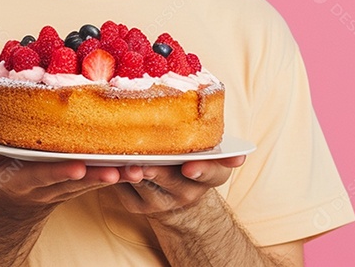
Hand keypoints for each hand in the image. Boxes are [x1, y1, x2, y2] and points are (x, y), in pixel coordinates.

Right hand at [0, 145, 143, 214]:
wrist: (24, 196)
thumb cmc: (7, 169)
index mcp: (30, 177)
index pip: (45, 175)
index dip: (60, 172)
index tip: (77, 167)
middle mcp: (54, 184)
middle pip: (78, 181)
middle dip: (96, 176)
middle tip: (115, 171)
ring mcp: (74, 184)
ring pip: (98, 179)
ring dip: (118, 174)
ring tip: (138, 167)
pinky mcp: (89, 178)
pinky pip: (108, 173)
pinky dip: (125, 169)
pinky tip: (146, 161)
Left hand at [113, 155, 245, 219]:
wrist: (178, 198)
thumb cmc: (195, 162)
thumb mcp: (215, 157)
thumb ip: (226, 151)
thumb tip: (243, 154)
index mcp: (211, 176)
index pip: (210, 174)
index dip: (200, 170)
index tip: (190, 167)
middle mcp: (186, 193)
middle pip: (169, 179)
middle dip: (158, 170)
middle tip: (148, 161)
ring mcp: (158, 201)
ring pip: (143, 184)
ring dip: (133, 173)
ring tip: (126, 162)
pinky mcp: (134, 204)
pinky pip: (123, 188)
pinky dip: (116, 174)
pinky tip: (111, 160)